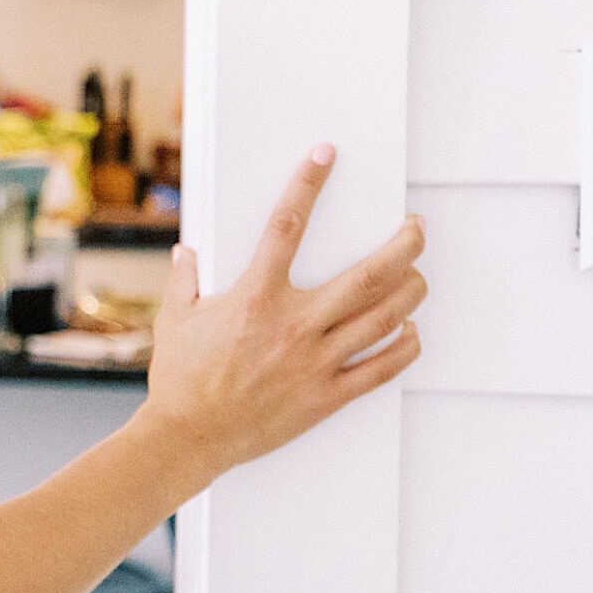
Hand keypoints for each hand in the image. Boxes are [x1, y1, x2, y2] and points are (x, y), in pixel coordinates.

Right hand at [139, 143, 425, 477]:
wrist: (188, 437)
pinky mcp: (328, 394)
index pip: (286, 227)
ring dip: (412, 290)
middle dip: (403, 245)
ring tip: (418, 276)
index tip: (324, 156)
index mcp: (255, 298)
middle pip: (368, 275)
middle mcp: (294, 324)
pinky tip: (411, 332)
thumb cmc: (179, 379)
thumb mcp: (174, 320)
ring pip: (385, 317)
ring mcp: (316, 361)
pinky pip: (383, 367)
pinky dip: (405, 346)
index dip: (307, 185)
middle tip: (415, 228)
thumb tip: (188, 252)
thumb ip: (185, 281)